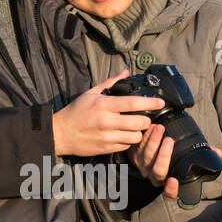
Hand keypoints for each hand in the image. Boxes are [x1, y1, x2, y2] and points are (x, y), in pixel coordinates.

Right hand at [52, 70, 166, 157]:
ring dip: (139, 132)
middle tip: (144, 118)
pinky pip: (127, 146)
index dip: (150, 103)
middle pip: (139, 123)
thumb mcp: (91, 93)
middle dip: (146, 120)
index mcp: (104, 105)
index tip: (160, 102)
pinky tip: (124, 135)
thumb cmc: (76, 112)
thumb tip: (126, 73)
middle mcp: (106, 121)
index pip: (133, 103)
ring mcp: (107, 136)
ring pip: (136, 137)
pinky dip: (129, 141)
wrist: (61, 133)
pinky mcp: (106, 148)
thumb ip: (110, 83)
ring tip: (134, 128)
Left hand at [129, 125, 221, 201]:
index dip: (171, 190)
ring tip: (160, 127)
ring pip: (146, 157)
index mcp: (169, 183)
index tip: (173, 180)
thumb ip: (202, 156)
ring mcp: (143, 168)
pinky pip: (138, 147)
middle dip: (163, 155)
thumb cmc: (172, 158)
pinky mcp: (134, 157)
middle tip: (169, 140)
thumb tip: (217, 152)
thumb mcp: (187, 159)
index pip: (169, 194)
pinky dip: (145, 136)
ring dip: (153, 141)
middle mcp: (155, 178)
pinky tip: (150, 126)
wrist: (148, 152)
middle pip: (158, 170)